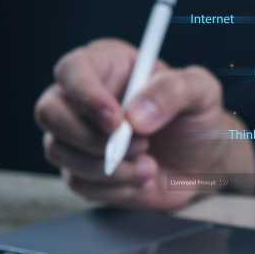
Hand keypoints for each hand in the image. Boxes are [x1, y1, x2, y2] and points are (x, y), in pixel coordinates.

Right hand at [34, 38, 254, 210]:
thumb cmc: (199, 118)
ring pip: (60, 151)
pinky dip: (114, 187)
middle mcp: (82, 99)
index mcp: (106, 66)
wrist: (204, 163)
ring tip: (149, 164)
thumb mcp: (201, 92)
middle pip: (50, 112)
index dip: (86, 95)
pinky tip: (142, 178)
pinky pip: (79, 182)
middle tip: (138, 145)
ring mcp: (77, 136)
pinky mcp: (82, 170)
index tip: (116, 120)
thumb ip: (173, 91)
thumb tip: (135, 115)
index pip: (72, 70)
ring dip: (108, 167)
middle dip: (91, 137)